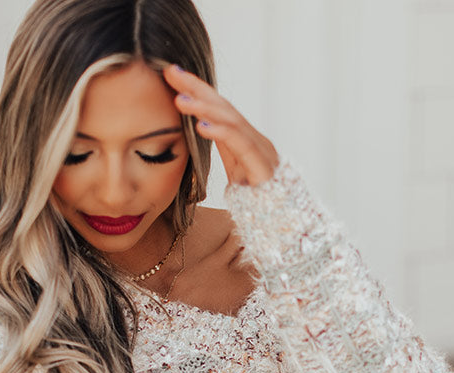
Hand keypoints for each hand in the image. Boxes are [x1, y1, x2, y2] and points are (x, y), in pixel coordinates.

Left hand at [162, 64, 278, 187]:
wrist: (281, 219)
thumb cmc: (257, 196)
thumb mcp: (234, 166)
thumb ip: (222, 146)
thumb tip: (202, 126)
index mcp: (244, 137)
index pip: (219, 107)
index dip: (197, 89)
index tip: (173, 75)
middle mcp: (254, 137)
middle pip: (223, 106)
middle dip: (196, 88)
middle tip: (172, 73)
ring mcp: (260, 149)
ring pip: (231, 120)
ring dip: (203, 108)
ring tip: (180, 100)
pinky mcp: (262, 165)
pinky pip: (240, 144)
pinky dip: (220, 132)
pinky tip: (201, 126)